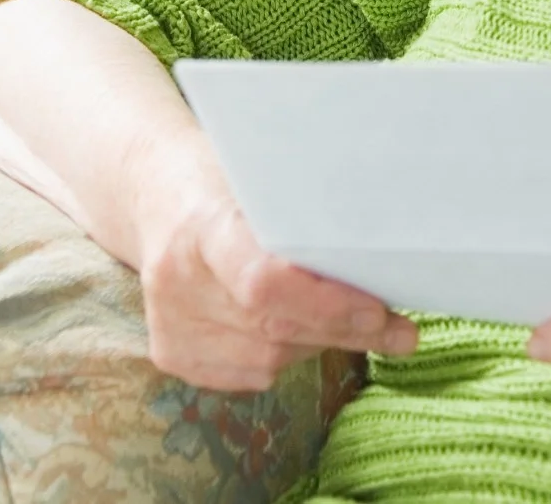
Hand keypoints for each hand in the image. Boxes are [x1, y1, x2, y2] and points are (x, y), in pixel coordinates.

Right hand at [135, 189, 417, 391]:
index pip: (262, 282)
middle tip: (397, 330)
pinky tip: (296, 327)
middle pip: (274, 327)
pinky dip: (286, 356)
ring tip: (345, 317)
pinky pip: (250, 373)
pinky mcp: (171, 353)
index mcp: (201, 224)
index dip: (325, 305)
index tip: (377, 310)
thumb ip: (309, 218)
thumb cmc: (225, 177)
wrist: (153, 191)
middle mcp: (177, 281)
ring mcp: (169, 323)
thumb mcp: (264, 177)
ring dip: (319, 342)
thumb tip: (385, 258)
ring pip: (269, 358)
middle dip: (344, 331)